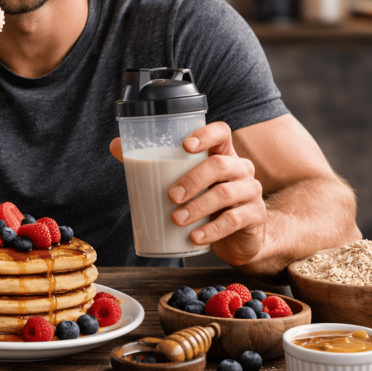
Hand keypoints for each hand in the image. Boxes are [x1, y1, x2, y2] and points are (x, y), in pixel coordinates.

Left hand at [109, 121, 265, 265]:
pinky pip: (235, 220)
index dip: (205, 134)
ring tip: (176, 219)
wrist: (240, 236)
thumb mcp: (186, 183)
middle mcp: (241, 169)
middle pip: (219, 165)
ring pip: (226, 193)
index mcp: (223, 155)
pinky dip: (212, 229)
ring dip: (198, 207)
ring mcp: (251, 192)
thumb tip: (116, 146)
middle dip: (193, 179)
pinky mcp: (255, 216)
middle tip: (171, 196)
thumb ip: (153, 165)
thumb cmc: (207, 202)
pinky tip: (195, 237)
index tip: (184, 145)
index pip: (221, 133)